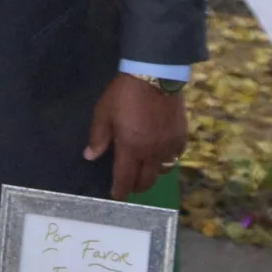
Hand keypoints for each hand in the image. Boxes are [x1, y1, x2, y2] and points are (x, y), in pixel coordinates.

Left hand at [84, 74, 186, 199]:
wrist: (155, 76)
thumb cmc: (124, 94)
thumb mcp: (103, 113)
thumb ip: (98, 137)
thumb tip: (90, 156)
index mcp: (130, 148)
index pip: (125, 179)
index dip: (120, 190)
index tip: (116, 195)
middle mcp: (151, 153)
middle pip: (146, 181)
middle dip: (136, 186)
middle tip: (129, 184)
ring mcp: (169, 146)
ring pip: (162, 171)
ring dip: (152, 174)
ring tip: (145, 169)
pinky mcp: (181, 136)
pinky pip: (175, 156)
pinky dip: (167, 159)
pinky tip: (161, 154)